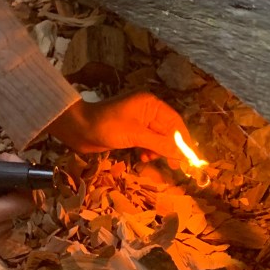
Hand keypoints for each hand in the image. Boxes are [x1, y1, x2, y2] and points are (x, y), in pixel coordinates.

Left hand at [45, 92, 195, 161]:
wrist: (78, 129)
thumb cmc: (107, 126)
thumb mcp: (136, 135)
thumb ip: (161, 144)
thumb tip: (182, 155)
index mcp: (151, 103)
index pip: (175, 122)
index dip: (183, 140)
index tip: (190, 157)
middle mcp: (147, 110)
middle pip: (167, 131)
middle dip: (170, 147)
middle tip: (175, 165)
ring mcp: (138, 121)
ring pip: (157, 138)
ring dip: (157, 150)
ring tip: (149, 159)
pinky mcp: (130, 131)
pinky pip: (146, 142)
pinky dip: (147, 150)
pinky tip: (143, 157)